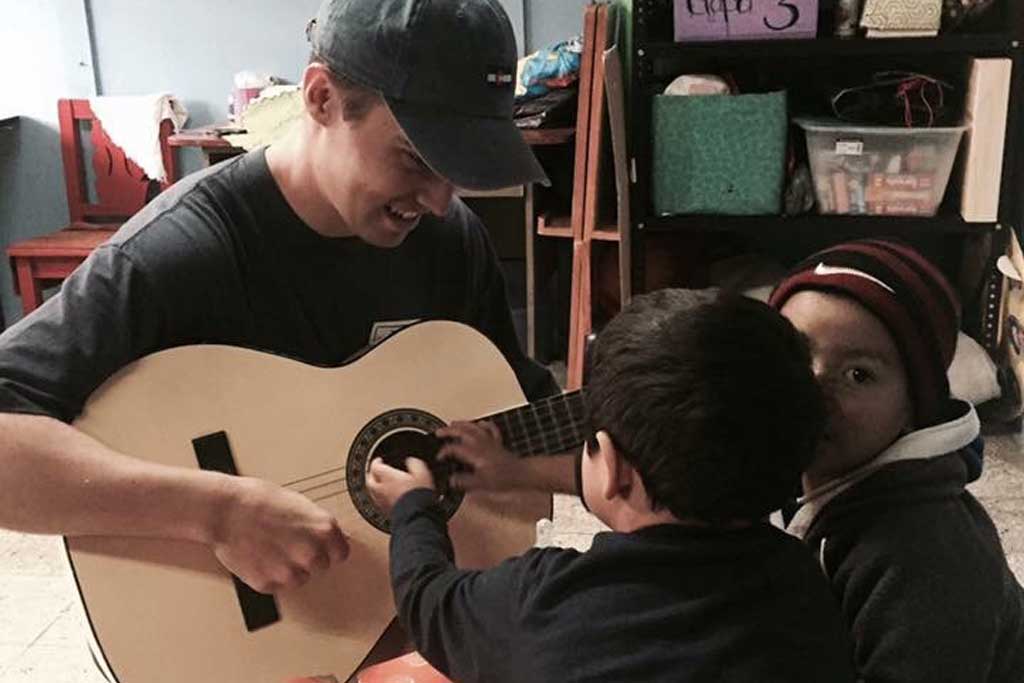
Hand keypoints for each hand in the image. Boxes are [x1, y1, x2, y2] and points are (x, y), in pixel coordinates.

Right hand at [209, 477, 348, 593]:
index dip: (329, 549)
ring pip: (300, 579)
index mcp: (324, 530)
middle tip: (288, 544)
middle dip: (308, 558)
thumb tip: (337, 538)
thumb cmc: (259, 501)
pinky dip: (271, 575)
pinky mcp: (269, 584)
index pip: (341, 553)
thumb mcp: (301, 506)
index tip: (320, 547)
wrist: (226, 510)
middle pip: (321, 567)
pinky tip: (261, 556)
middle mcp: (312, 553)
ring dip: (290, 568)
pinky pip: (278, 585)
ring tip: (272, 548)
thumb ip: (320, 526)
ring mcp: (290, 571)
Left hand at [366, 457, 435, 514]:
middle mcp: (381, 488)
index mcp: (387, 476)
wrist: (417, 515)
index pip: (375, 466)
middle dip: (371, 474)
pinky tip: (386, 499)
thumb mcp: (422, 473)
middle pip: (370, 480)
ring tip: (379, 485)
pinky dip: (380, 498)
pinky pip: (378, 502)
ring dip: (374, 487)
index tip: (379, 460)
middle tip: (375, 472)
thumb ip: (414, 464)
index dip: (376, 462)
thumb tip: (411, 461)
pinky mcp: (385, 512)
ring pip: (372, 492)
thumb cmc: (418, 494)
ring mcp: (382, 501)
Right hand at [436, 421, 521, 491]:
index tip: (439, 458)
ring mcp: (489, 441)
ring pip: (473, 427)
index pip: (454, 448)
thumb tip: (451, 480)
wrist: (520, 473)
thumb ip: (464, 481)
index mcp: (474, 453)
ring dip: (462, 424)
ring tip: (452, 423)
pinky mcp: (497, 442)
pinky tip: (479, 423)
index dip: (444, 452)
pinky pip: (490, 429)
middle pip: (462, 432)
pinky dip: (483, 425)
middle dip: (448, 431)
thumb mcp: (481, 484)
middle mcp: (481, 444)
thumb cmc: (503, 478)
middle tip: (438, 433)